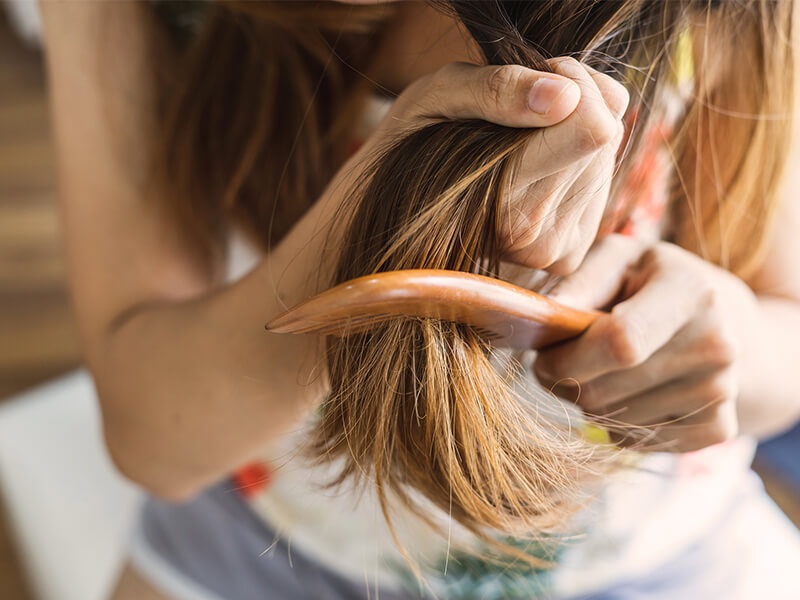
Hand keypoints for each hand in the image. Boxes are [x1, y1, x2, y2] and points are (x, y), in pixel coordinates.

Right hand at [337, 58, 628, 275]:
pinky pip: (601, 186)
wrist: (395, 211)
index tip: (529, 83)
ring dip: (570, 134)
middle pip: (604, 137)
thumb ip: (497, 89)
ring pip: (606, 158)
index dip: (568, 85)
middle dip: (570, 108)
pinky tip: (533, 168)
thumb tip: (565, 96)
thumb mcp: (439, 94)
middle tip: (518, 114)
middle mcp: (530, 236)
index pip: (591, 128)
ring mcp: (549, 252)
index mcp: (500, 196)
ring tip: (518, 143)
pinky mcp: (564, 256)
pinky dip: (574, 165)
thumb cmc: (414, 143)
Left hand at [533, 235, 759, 451]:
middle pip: (606, 391)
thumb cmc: (650, 282)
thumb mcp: (618, 260)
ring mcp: (721, 391)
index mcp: (690, 291)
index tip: (544, 356)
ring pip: (615, 422)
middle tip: (562, 363)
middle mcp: (716, 344)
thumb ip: (580, 282)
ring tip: (601, 372)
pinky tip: (628, 393)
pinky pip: (635, 443)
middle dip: (566, 383)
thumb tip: (544, 316)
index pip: (620, 343)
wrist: (724, 319)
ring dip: (589, 404)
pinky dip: (617, 425)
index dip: (568, 358)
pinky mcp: (720, 427)